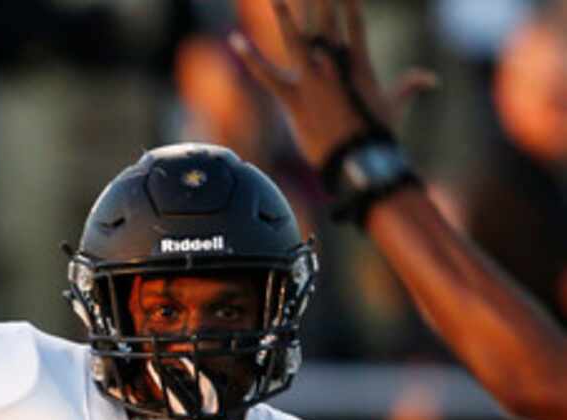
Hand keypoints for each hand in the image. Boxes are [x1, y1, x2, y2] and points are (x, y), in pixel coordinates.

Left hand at [229, 0, 434, 171]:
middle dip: (319, 3)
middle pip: (324, 24)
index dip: (348, 5)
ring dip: (286, 17)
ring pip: (296, 40)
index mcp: (359, 62)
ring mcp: (314, 79)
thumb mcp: (394, 106)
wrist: (359, 157)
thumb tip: (430, 80)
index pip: (354, 24)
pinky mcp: (295, 97)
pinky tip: (235, 39)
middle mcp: (335, 65)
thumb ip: (409, 87)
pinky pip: (267, 74)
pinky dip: (250, 58)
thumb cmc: (378, 134)